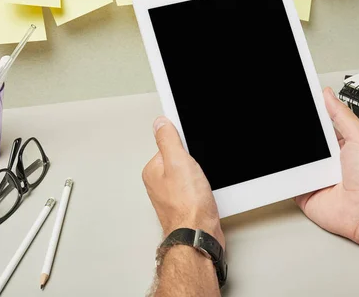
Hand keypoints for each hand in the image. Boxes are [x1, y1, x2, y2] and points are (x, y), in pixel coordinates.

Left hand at [143, 116, 224, 248]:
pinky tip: (206, 196)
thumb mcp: (178, 161)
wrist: (199, 236)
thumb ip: (168, 139)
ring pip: (190, 178)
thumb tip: (160, 122)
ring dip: (200, 180)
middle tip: (197, 174)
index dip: (184, 148)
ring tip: (202, 187)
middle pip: (180, 162)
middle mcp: (159, 185)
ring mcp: (172, 198)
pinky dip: (204, 191)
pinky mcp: (186, 207)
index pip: (169, 147)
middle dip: (193, 165)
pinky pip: (196, 191)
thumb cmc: (187, 206)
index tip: (191, 155)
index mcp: (152, 171)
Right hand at [295, 88, 358, 241]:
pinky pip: (288, 179)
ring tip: (295, 154)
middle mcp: (325, 158)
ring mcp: (313, 174)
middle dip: (295, 136)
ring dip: (290, 156)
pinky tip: (287, 167)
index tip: (297, 102)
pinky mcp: (303, 190)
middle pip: (303, 141)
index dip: (307, 114)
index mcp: (337, 143)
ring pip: (292, 159)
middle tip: (285, 125)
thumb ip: (342, 115)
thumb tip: (328, 95)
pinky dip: (283, 174)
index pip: (316, 123)